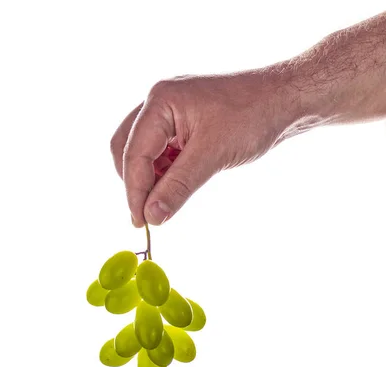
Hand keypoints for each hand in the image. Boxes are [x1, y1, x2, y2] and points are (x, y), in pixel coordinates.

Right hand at [110, 72, 300, 226]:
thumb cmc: (254, 116)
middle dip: (134, 181)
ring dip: (150, 177)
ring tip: (167, 200)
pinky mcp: (182, 119)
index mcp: (160, 101)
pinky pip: (160, 148)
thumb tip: (152, 216)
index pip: (133, 153)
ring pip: (141, 149)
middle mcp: (158, 101)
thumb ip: (178, 187)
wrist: (288, 97)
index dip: (134, 191)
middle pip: (126, 147)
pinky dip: (164, 169)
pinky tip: (178, 184)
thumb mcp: (213, 155)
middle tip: (146, 213)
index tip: (141, 221)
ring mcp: (170, 109)